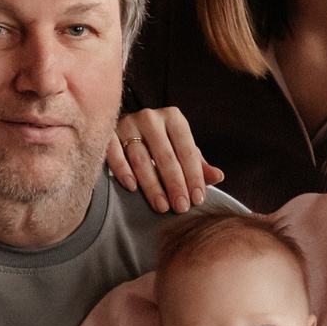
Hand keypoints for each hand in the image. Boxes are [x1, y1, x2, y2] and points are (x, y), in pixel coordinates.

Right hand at [106, 105, 225, 212]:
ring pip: (141, 158)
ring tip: (161, 206)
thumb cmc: (161, 145)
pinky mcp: (108, 133)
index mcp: (174, 118)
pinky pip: (114, 153)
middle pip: (165, 156)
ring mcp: (128, 123)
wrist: (128, 131)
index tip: (197, 200)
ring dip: (152, 185)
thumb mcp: (182, 152)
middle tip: (180, 208)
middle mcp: (151, 117)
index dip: (194, 177)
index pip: (187, 150)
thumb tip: (218, 177)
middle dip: (175, 184)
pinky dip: (123, 170)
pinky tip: (132, 188)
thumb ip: (199, 165)